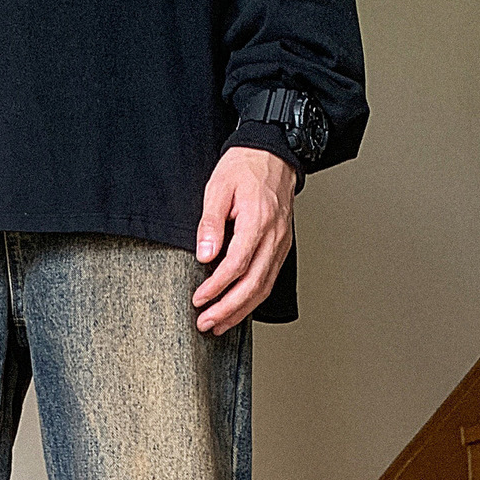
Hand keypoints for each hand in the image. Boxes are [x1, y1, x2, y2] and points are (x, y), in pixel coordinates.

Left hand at [192, 148, 295, 334]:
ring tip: (218, 325)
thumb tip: (204, 255)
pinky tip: (237, 310)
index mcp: (258, 221)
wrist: (273, 153)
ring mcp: (281, 243)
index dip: (217, 287)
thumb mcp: (218, 187)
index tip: (199, 299)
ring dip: (240, 311)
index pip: (237, 265)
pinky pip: (268, 279)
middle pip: (253, 284)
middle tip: (205, 323)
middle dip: (227, 309)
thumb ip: (210, 223)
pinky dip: (252, 299)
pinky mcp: (281, 247)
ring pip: (263, 287)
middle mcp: (274, 236)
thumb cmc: (244, 167)